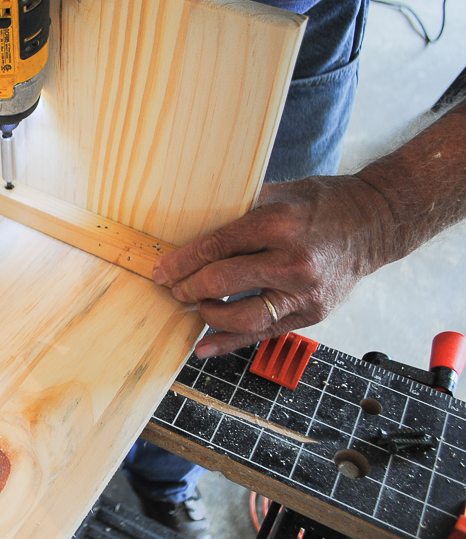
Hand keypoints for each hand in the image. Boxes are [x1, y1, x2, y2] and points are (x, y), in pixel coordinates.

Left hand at [152, 176, 392, 357]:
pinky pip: (263, 334)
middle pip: (223, 281)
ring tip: (197, 306)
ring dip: (209, 314)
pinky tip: (203, 346)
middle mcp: (291, 262)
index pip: (217, 247)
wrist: (375, 224)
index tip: (162, 270)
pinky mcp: (310, 315)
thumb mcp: (281, 192)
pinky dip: (230, 343)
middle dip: (189, 287)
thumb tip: (192, 223)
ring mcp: (303, 293)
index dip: (183, 262)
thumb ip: (239, 207)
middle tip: (173, 288)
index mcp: (278, 224)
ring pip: (242, 316)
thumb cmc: (323, 205)